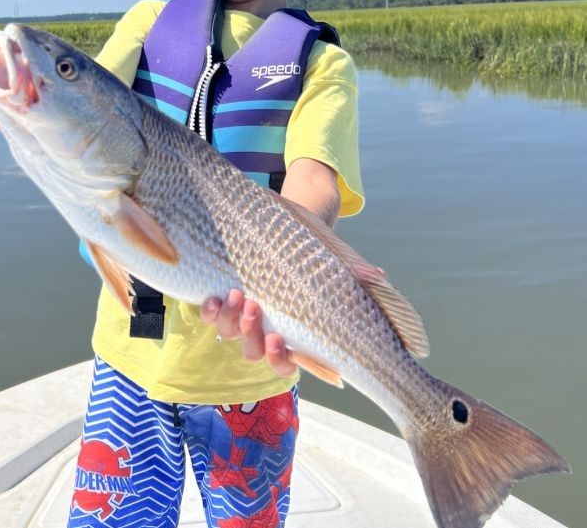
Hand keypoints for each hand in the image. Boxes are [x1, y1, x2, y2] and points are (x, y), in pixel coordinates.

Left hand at [200, 263, 385, 377]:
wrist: (276, 225)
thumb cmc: (306, 251)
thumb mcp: (328, 257)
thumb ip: (350, 270)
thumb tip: (378, 275)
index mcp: (290, 329)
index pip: (286, 361)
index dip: (279, 359)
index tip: (278, 339)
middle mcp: (263, 328)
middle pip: (252, 352)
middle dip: (251, 334)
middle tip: (255, 306)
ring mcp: (240, 315)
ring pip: (230, 334)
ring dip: (230, 319)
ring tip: (238, 294)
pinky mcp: (221, 297)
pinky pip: (209, 315)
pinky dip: (208, 310)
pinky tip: (212, 297)